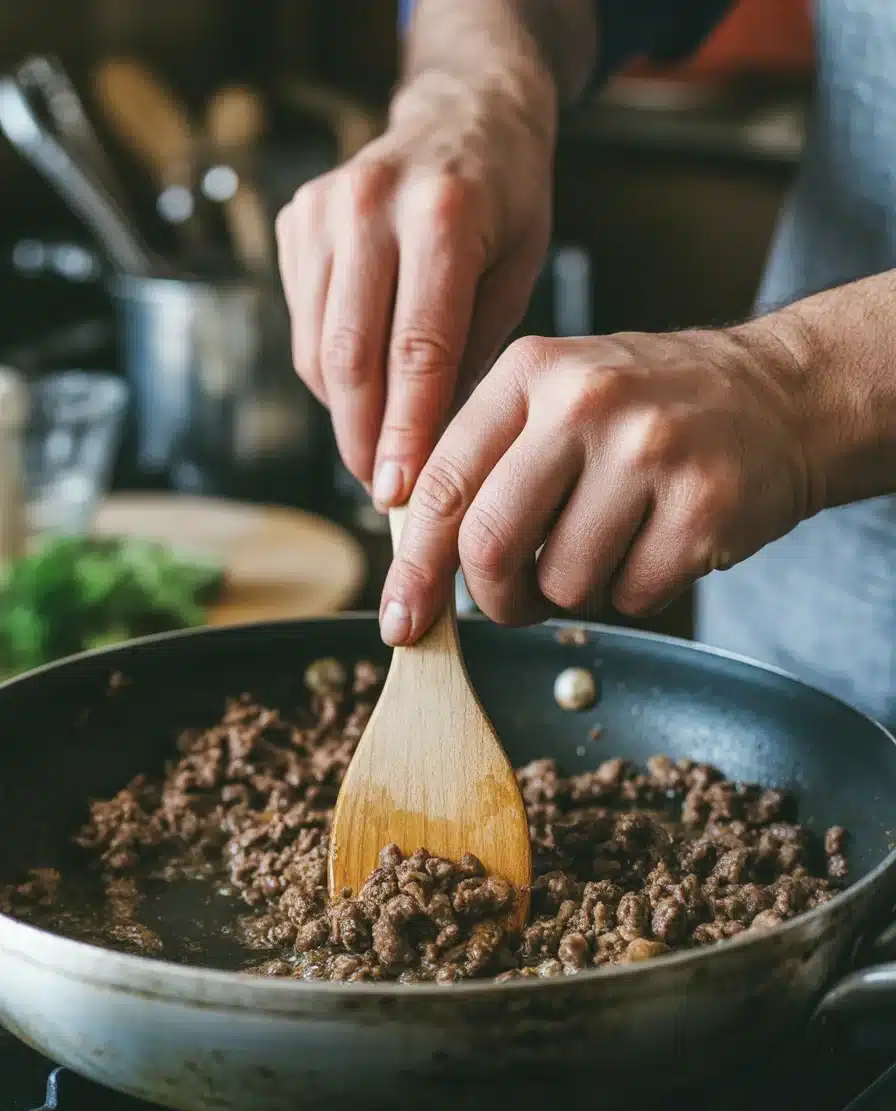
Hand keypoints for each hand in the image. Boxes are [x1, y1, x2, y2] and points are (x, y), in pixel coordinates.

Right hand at [275, 71, 554, 508]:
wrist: (462, 114)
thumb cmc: (505, 202)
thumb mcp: (518, 272)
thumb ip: (473, 353)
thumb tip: (428, 445)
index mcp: (444, 215)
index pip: (417, 351)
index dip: (405, 432)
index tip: (400, 492)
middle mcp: (371, 204)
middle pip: (352, 355)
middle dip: (362, 437)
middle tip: (379, 489)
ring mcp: (323, 207)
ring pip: (318, 347)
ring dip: (343, 411)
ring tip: (376, 444)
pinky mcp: (296, 218)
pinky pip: (304, 322)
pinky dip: (330, 369)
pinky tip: (364, 382)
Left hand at [379, 325, 825, 643]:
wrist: (780, 394)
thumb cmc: (649, 407)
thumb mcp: (559, 394)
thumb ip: (487, 457)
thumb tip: (416, 554)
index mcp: (532, 371)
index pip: (442, 482)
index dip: (412, 565)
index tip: (401, 616)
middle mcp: (586, 402)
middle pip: (489, 544)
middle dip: (492, 597)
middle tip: (511, 603)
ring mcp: (649, 453)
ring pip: (561, 582)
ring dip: (572, 591)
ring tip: (609, 545)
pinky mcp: (704, 507)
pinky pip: (631, 597)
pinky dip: (633, 592)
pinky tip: (658, 544)